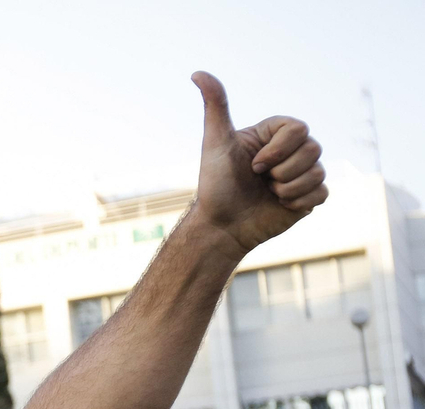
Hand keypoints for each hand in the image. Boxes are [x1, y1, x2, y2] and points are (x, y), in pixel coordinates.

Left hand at [190, 72, 325, 255]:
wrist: (222, 226)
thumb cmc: (217, 184)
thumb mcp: (216, 142)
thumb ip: (216, 106)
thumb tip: (197, 72)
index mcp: (275, 134)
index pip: (298, 129)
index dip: (278, 150)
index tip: (254, 165)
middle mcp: (291, 150)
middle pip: (314, 149)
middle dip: (282, 170)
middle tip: (260, 180)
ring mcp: (302, 173)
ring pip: (318, 172)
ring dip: (288, 188)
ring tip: (268, 194)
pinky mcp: (309, 197)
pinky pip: (321, 193)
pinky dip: (298, 203)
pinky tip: (279, 206)